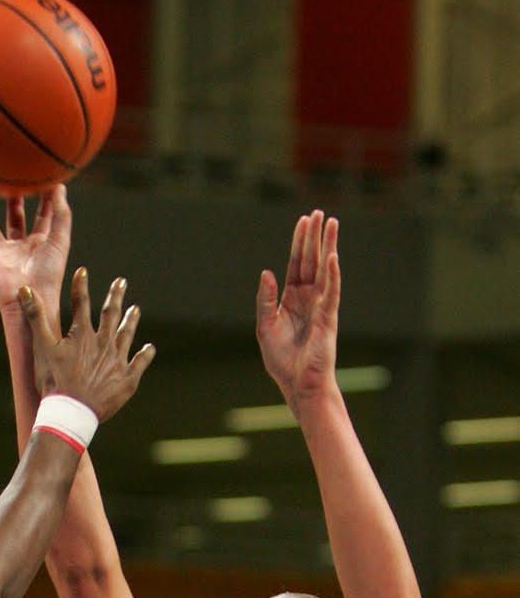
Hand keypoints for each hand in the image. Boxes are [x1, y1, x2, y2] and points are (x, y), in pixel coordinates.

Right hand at [0, 186, 71, 321]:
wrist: (28, 300)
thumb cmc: (49, 275)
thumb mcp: (60, 239)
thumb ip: (61, 213)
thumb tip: (60, 186)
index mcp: (41, 243)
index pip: (43, 214)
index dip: (44, 195)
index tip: (44, 174)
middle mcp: (19, 246)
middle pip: (15, 215)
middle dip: (14, 195)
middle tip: (12, 172)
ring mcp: (0, 251)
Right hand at [21, 268, 154, 421]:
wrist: (71, 412)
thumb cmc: (54, 382)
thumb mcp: (41, 347)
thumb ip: (36, 316)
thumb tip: (25, 289)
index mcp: (82, 334)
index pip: (81, 303)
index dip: (81, 285)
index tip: (83, 271)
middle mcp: (104, 343)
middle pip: (110, 314)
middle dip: (115, 296)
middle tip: (121, 282)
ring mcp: (117, 360)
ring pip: (126, 334)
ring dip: (130, 320)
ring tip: (135, 310)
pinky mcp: (127, 379)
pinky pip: (139, 363)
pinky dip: (145, 354)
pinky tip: (149, 348)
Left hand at [256, 211, 339, 412]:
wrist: (298, 384)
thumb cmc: (283, 361)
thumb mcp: (265, 327)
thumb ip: (265, 300)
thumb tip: (267, 272)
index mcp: (292, 300)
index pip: (297, 265)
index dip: (299, 243)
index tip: (303, 221)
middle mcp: (308, 299)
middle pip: (311, 261)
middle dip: (314, 237)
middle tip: (319, 213)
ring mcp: (321, 306)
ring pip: (325, 269)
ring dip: (328, 246)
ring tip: (331, 223)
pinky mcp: (328, 318)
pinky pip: (331, 292)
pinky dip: (333, 274)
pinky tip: (333, 256)